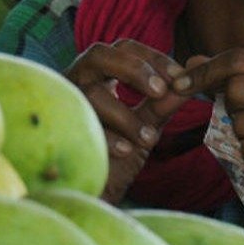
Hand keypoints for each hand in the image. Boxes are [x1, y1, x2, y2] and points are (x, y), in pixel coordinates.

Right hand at [64, 40, 197, 201]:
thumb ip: (162, 106)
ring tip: (149, 139)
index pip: (124, 48)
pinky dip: (108, 138)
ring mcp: (63, 106)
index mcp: (99, 76)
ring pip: (91, 95)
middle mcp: (76, 83)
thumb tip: (187, 84)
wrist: (94, 195)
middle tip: (160, 91)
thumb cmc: (117, 158)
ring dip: (125, 116)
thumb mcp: (145, 127)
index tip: (178, 76)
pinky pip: (81, 127)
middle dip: (133, 70)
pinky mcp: (57, 131)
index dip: (152, 57)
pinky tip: (126, 151)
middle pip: (98, 54)